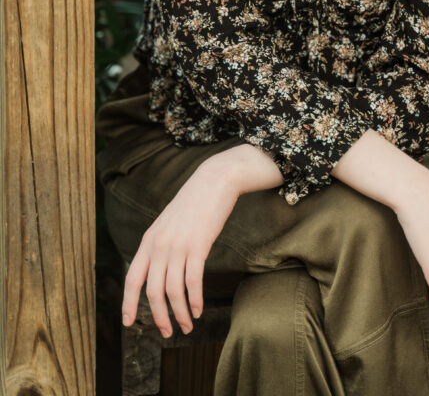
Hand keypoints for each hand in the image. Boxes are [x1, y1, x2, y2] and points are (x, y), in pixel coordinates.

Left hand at [121, 151, 240, 337]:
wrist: (213, 181)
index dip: (128, 303)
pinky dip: (194, 300)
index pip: (132, 278)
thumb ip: (159, 245)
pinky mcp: (198, 245)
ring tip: (187, 326)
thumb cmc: (193, 203)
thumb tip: (158, 270)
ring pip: (173, 290)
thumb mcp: (167, 223)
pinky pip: (193, 281)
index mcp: (148, 240)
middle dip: (159, 317)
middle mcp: (159, 245)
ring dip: (179, 314)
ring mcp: (178, 246)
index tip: (128, 323)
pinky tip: (198, 310)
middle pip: (153, 291)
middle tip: (167, 333)